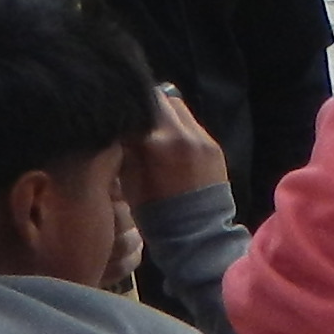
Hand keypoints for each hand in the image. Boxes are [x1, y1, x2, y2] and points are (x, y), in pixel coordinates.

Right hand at [126, 84, 229, 204]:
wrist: (197, 235)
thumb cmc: (155, 212)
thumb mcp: (129, 179)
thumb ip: (126, 147)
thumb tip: (123, 127)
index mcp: (156, 142)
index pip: (138, 105)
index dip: (126, 108)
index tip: (119, 116)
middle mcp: (182, 133)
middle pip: (161, 99)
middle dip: (147, 107)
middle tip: (137, 120)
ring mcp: (202, 138)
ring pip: (179, 108)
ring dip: (165, 115)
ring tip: (155, 131)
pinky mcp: (214, 146)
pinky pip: (193, 125)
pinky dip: (180, 128)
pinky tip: (173, 144)